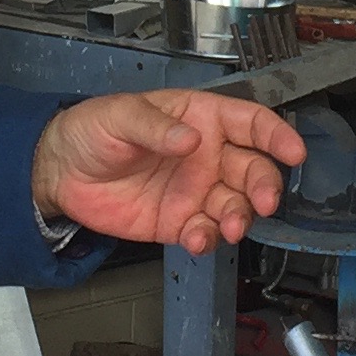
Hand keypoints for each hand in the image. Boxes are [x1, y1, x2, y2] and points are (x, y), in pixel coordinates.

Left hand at [32, 92, 303, 256]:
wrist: (61, 172)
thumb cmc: (93, 129)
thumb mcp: (119, 116)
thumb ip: (155, 126)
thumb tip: (191, 138)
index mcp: (200, 119)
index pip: (250, 123)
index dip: (276, 135)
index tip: (293, 152)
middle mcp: (207, 156)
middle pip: (253, 169)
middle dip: (264, 186)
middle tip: (263, 202)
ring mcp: (196, 191)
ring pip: (236, 206)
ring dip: (240, 218)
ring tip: (227, 228)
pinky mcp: (179, 222)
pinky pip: (205, 233)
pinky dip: (207, 239)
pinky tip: (195, 239)